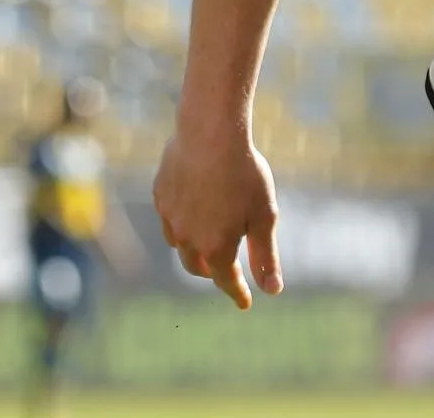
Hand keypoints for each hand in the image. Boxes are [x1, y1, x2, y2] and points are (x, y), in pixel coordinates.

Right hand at [153, 119, 281, 309]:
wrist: (210, 132)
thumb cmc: (244, 173)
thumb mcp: (264, 217)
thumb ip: (265, 257)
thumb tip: (272, 291)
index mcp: (215, 248)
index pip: (226, 281)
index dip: (238, 293)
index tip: (245, 302)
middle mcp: (187, 237)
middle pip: (196, 267)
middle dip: (211, 273)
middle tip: (223, 272)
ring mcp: (169, 216)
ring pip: (178, 243)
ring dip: (192, 249)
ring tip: (205, 241)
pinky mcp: (160, 193)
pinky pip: (168, 217)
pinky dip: (180, 222)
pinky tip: (191, 210)